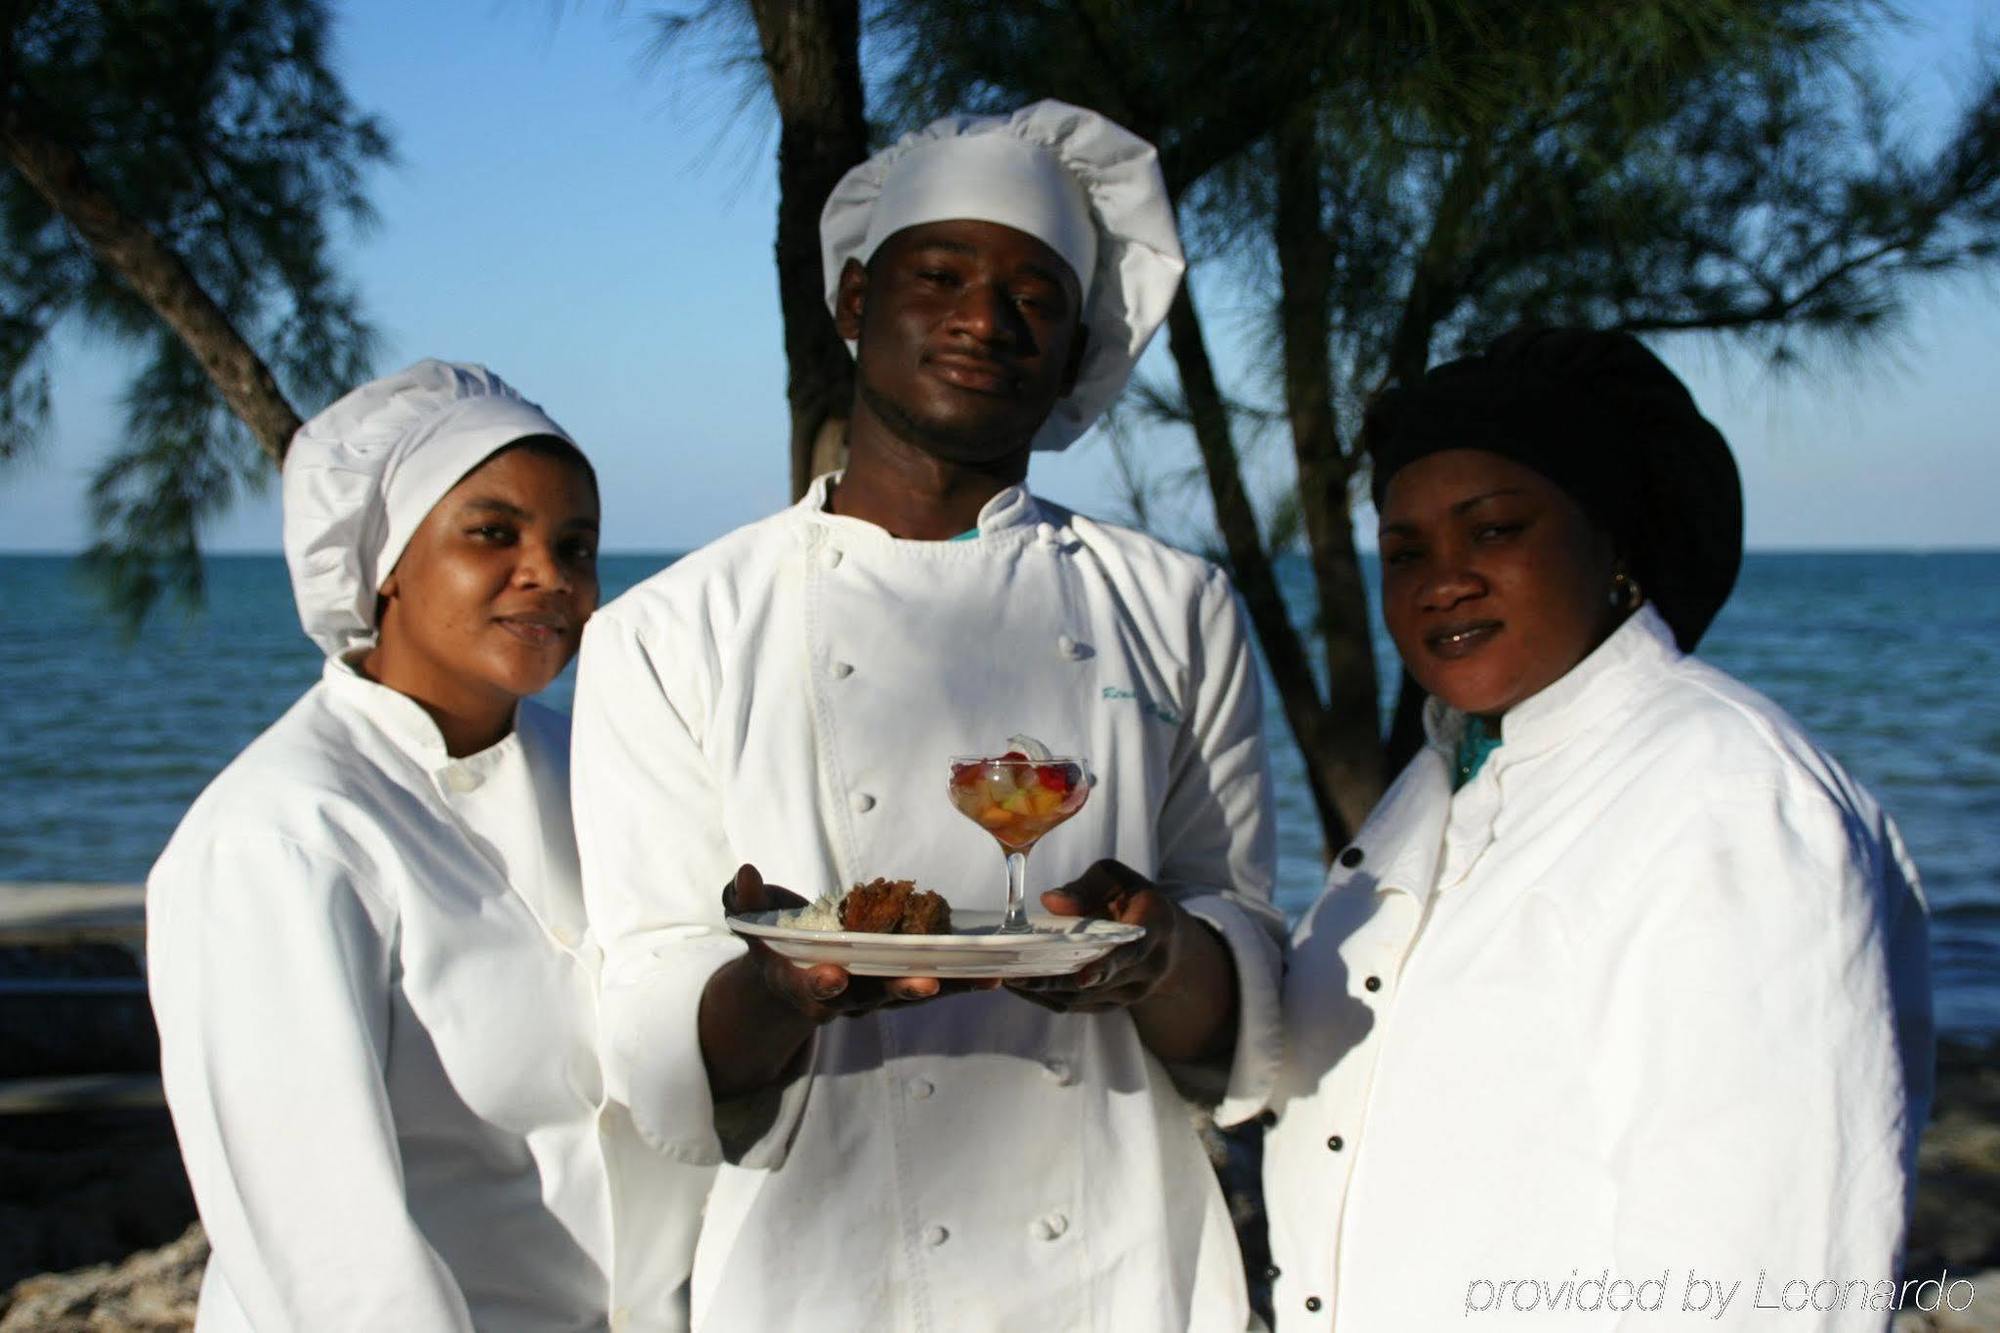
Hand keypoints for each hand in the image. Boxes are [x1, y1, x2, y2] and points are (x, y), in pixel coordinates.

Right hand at [723, 865, 994, 1023]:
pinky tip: (994, 974)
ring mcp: (877, 993)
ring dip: (948, 986)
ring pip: (913, 993)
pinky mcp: (901, 983)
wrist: (792, 975)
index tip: (831, 975)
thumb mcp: (752, 923)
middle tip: (924, 984)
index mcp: (804, 984)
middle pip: (875, 996)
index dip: (821, 983)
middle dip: (901, 989)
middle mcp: (845, 997)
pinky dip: (962, 980)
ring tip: (982, 978)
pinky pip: (935, 984)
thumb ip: (747, 900)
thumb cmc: (774, 945)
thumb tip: (746, 872)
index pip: (813, 988)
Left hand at [1005, 859, 1182, 1013]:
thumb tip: (1050, 902)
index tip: (1082, 975)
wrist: (1166, 939)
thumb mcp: (1114, 878)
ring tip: (1008, 980)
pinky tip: (1022, 987)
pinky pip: (1079, 1006)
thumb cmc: (1131, 898)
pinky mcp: (1115, 1004)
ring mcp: (1134, 991)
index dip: (1107, 964)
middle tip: (1016, 976)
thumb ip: (1083, 888)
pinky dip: (1049, 998)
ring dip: (1046, 992)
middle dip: (1056, 981)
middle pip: (1100, 981)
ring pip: (1085, 998)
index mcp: (1155, 925)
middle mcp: (1150, 965)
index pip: (1132, 950)